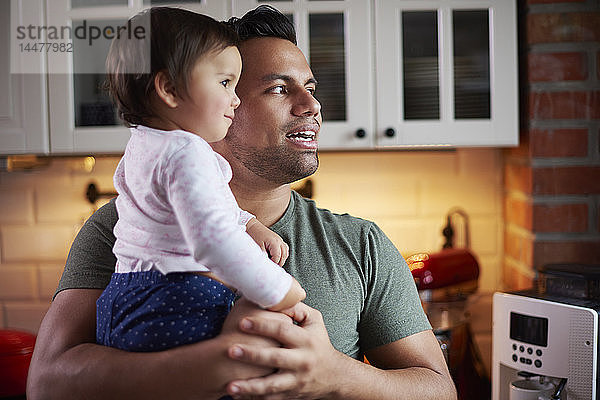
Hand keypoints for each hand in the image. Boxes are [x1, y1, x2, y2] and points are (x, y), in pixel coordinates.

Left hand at [225, 302, 343, 399]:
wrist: (334, 377)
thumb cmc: (319, 343)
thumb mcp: (315, 321)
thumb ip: (296, 308)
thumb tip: (276, 297)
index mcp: (306, 340)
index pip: (282, 331)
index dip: (262, 326)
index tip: (242, 322)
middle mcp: (301, 361)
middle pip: (275, 358)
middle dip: (252, 354)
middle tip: (230, 350)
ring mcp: (296, 380)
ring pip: (271, 385)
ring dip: (249, 386)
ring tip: (230, 385)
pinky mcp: (290, 394)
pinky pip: (270, 398)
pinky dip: (254, 398)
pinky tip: (237, 396)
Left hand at [246, 218, 288, 265]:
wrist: (253, 226)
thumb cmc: (254, 236)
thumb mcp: (258, 247)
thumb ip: (264, 256)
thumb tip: (267, 264)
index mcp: (274, 242)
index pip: (278, 257)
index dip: (274, 263)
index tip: (269, 267)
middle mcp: (279, 241)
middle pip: (284, 256)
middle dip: (279, 263)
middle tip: (272, 267)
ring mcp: (280, 240)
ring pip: (286, 252)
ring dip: (282, 259)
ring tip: (274, 263)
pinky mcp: (279, 240)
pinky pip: (285, 248)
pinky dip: (282, 254)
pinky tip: (277, 257)